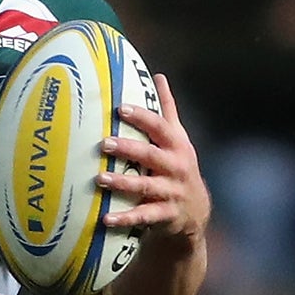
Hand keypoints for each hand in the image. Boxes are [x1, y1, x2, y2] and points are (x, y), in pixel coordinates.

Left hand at [98, 74, 210, 243]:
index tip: (120, 108)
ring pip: (146, 186)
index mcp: (177, 145)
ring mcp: (171, 192)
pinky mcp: (165, 215)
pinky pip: (143, 217)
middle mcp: (176, 167)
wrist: (195, 210)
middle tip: (103, 143)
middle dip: (128, 148)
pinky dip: (124, 218)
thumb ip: (167, 110)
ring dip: (122, 183)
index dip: (141, 117)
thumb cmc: (178, 166)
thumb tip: (159, 76)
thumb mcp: (177, 138)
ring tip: (99, 179)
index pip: (159, 127)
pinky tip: (104, 218)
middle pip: (151, 155)